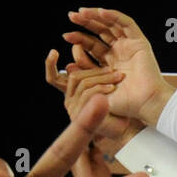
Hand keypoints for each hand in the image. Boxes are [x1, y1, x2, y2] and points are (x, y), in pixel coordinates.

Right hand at [44, 49, 142, 165]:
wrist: (126, 130)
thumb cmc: (117, 105)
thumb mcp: (103, 83)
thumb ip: (91, 68)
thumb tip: (76, 46)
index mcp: (72, 92)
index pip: (53, 78)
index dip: (50, 65)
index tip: (54, 51)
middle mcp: (69, 102)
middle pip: (75, 76)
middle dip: (95, 69)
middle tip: (112, 68)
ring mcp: (74, 110)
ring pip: (82, 83)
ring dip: (102, 78)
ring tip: (117, 77)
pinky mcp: (81, 117)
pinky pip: (88, 95)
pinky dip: (101, 88)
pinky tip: (112, 88)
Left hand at [65, 8, 173, 125]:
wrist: (145, 105)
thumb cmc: (125, 105)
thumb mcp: (98, 91)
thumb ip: (84, 79)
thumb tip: (68, 67)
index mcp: (110, 65)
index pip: (92, 46)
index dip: (79, 39)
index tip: (66, 36)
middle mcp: (120, 53)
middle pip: (100, 32)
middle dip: (85, 23)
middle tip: (71, 16)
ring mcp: (130, 47)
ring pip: (111, 25)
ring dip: (96, 16)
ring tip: (81, 13)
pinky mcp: (140, 43)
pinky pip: (126, 24)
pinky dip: (114, 16)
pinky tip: (100, 12)